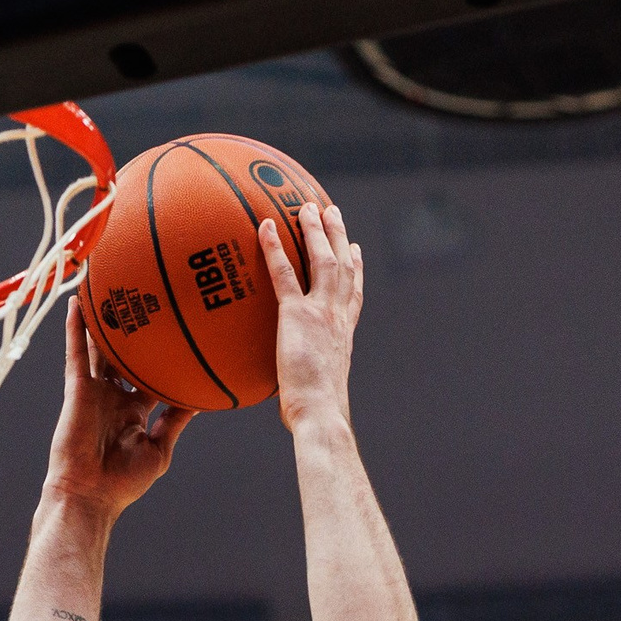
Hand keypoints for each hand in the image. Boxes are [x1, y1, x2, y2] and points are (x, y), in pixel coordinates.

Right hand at [41, 297, 196, 518]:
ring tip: (107, 285)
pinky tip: (77, 302)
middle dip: (132, 329)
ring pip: (98, 347)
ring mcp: (94, 391)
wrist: (90, 496)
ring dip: (100, 319)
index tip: (179, 331)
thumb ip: (175, 421)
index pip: (150, 374)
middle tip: (146, 296)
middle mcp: (114, 395)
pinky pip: (76, 354)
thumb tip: (200, 401)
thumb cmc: (124, 482)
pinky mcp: (77, 390)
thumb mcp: (160, 448)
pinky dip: (75, 328)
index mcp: (133, 410)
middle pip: (124, 354)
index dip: (161, 354)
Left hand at [261, 204, 363, 434]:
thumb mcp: (313, 391)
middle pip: (342, 266)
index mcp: (344, 333)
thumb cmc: (316, 414)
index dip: (355, 270)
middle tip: (333, 211)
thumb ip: (302, 380)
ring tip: (307, 206)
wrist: (320, 413)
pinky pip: (284, 273)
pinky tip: (265, 225)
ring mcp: (321, 311)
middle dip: (338, 236)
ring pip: (322, 259)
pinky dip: (275, 246)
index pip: (353, 295)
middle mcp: (338, 316)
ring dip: (315, 229)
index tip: (355, 251)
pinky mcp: (298, 315)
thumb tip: (286, 396)